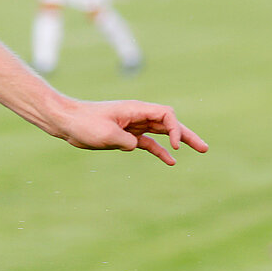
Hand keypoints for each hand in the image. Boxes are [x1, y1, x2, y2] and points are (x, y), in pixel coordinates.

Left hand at [54, 99, 206, 165]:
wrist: (67, 122)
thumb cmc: (84, 123)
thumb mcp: (105, 133)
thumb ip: (125, 140)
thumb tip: (136, 146)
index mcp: (136, 109)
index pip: (166, 115)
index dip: (175, 129)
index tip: (175, 146)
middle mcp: (138, 115)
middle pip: (169, 123)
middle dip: (187, 135)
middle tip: (204, 148)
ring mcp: (133, 125)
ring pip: (162, 133)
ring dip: (178, 142)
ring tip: (198, 150)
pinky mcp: (126, 135)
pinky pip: (149, 142)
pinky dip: (160, 150)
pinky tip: (171, 161)